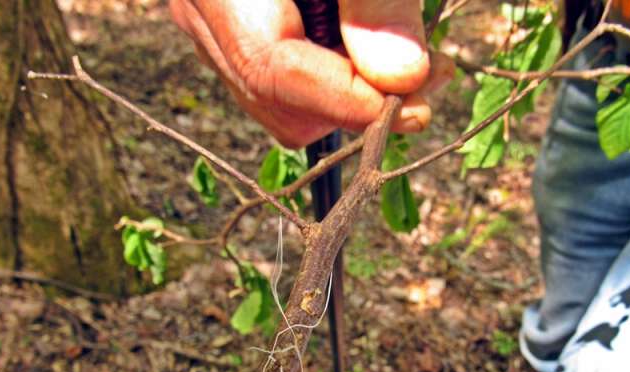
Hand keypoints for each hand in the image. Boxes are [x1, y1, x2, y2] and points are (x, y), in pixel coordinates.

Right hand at [170, 0, 453, 146]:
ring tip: (407, 55)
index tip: (420, 102)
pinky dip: (334, 75)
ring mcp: (213, 20)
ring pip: (277, 100)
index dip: (349, 101)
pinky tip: (371, 42)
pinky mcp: (236, 23)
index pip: (272, 72)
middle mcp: (202, 8)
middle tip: (427, 74)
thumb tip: (402, 77)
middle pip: (273, 100)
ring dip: (349, 94)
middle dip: (353, 104)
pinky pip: (281, 77)